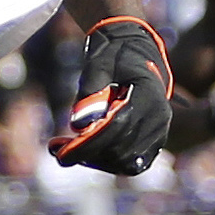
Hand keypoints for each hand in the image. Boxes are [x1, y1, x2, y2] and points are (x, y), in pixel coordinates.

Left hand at [46, 17, 171, 174]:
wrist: (140, 51)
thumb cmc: (116, 53)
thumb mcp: (99, 62)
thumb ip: (90, 90)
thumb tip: (77, 124)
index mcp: (148, 95)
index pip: (117, 128)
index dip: (87, 145)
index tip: (60, 155)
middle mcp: (159, 117)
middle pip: (121, 150)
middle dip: (86, 154)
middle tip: (55, 149)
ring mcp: (159, 131)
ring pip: (126, 162)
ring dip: (95, 160)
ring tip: (67, 149)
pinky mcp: (155, 141)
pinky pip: (132, 162)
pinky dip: (107, 161)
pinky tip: (86, 151)